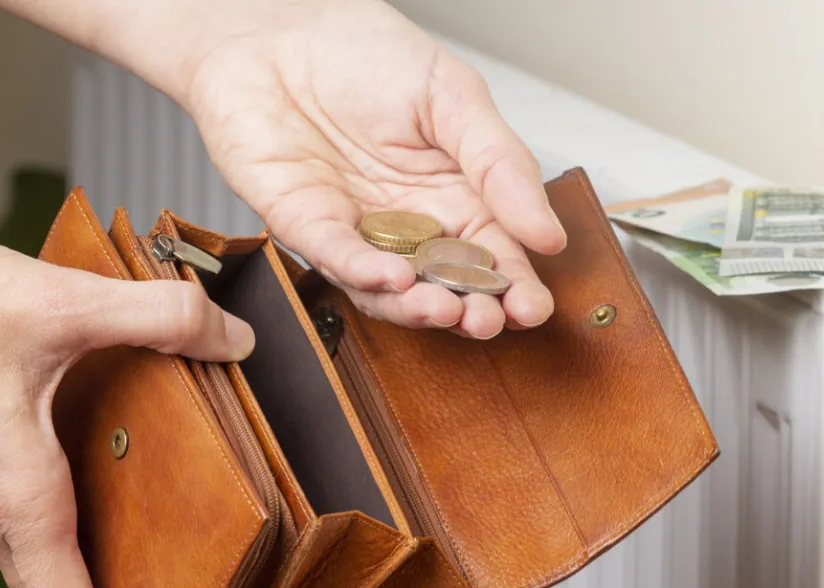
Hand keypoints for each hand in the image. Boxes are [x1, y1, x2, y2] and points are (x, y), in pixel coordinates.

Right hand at [0, 212, 254, 587]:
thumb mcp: (66, 304)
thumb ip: (161, 318)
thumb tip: (233, 338)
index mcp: (17, 490)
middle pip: (54, 584)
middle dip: (112, 585)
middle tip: (173, 574)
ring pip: (30, 549)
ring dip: (81, 554)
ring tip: (146, 538)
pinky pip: (12, 513)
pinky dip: (56, 515)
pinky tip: (95, 473)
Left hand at [183, 0, 567, 338]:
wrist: (278, 26)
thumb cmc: (362, 49)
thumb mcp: (454, 95)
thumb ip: (500, 163)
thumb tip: (546, 233)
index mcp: (451, 191)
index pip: (491, 252)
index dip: (513, 285)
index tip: (533, 307)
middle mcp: (406, 220)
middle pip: (444, 283)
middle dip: (471, 310)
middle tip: (490, 321)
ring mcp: (356, 228)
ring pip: (390, 288)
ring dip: (419, 307)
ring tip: (447, 310)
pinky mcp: (304, 224)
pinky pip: (336, 258)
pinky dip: (365, 273)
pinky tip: (395, 278)